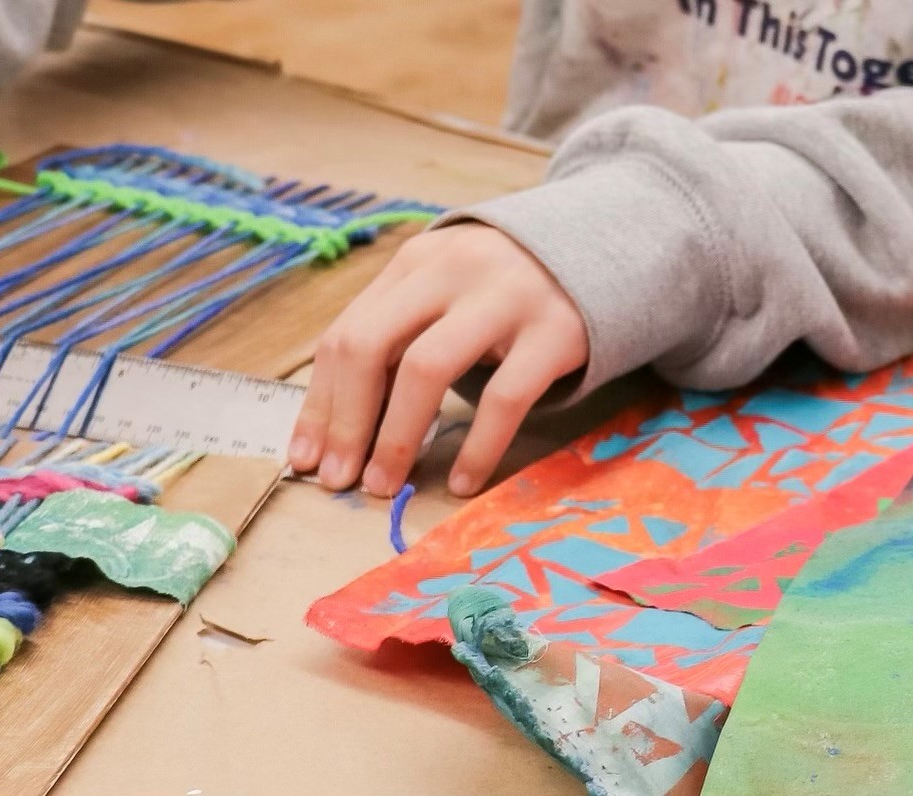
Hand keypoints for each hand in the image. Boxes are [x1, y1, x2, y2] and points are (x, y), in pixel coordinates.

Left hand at [289, 222, 587, 497]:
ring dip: (396, 436)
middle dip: (345, 421)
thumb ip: (398, 338)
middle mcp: (451, 270)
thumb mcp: (445, 294)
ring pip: (428, 369)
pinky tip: (461, 483)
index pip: (345, 335)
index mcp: (413, 263)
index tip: (304, 459)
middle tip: (337, 480)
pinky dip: (478, 447)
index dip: (319, 403)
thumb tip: (337, 424)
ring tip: (383, 484)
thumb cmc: (504, 291)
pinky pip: (506, 397)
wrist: (608, 247)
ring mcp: (504, 297)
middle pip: (371, 346)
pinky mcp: (555, 331)